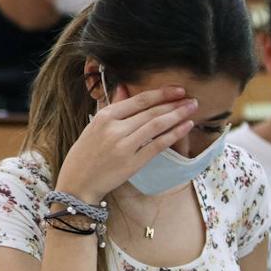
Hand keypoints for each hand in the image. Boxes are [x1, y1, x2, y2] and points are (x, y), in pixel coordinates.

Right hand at [54, 85, 196, 202]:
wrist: (78, 183)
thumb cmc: (85, 154)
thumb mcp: (93, 125)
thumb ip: (111, 106)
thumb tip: (124, 88)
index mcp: (104, 117)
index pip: (138, 100)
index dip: (161, 94)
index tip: (178, 90)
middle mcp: (114, 129)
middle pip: (151, 112)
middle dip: (174, 103)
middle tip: (191, 99)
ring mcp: (124, 146)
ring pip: (156, 126)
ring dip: (177, 116)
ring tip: (191, 109)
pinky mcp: (132, 163)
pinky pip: (157, 145)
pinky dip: (173, 134)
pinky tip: (185, 127)